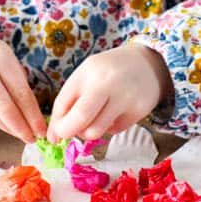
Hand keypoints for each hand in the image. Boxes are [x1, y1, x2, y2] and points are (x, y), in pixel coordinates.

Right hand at [0, 31, 47, 142]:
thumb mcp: (8, 62)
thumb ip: (19, 87)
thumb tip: (32, 121)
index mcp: (0, 59)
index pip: (21, 94)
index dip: (33, 116)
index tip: (42, 131)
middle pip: (5, 108)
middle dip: (21, 128)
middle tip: (32, 139)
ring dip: (9, 128)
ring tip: (21, 134)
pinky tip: (0, 119)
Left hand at [46, 43, 172, 142]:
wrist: (147, 64)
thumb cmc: (109, 72)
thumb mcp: (86, 76)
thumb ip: (68, 102)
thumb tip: (53, 137)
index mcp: (87, 72)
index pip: (63, 103)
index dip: (56, 123)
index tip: (56, 133)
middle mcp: (106, 83)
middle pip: (80, 118)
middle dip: (67, 131)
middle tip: (67, 134)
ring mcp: (124, 97)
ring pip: (95, 131)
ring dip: (88, 132)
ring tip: (93, 121)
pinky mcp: (138, 111)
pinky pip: (114, 131)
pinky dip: (109, 127)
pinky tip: (114, 113)